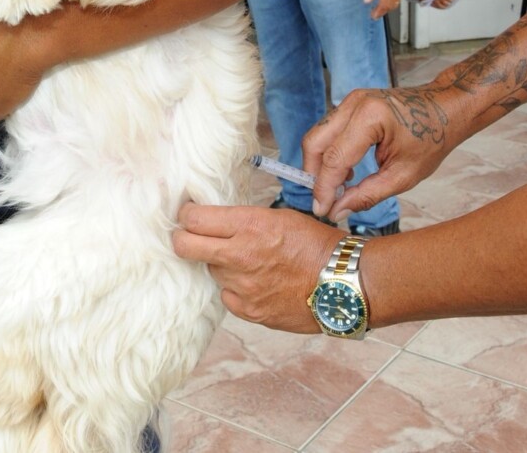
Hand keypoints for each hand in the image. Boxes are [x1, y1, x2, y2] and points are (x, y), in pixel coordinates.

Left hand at [172, 203, 344, 332]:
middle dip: (182, 239)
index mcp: (250, 225)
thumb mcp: (280, 217)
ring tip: (246, 261)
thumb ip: (244, 221)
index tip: (188, 215)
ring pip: (210, 270)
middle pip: (185, 246)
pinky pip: (227, 295)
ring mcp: (243, 286)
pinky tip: (256, 282)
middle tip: (187, 236)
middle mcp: (240, 256)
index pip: (194, 219)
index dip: (187, 215)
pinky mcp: (249, 311)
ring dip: (219, 264)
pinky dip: (235, 288)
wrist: (344, 283)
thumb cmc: (317, 245)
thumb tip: (215, 221)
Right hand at [302, 85, 457, 221]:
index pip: (335, 158)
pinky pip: (327, 131)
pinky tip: (345, 172)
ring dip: (320, 165)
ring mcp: (350, 100)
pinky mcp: (349, 104)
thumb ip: (367, 195)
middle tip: (324, 201)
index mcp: (371, 118)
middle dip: (313, 175)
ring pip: (317, 135)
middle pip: (315, 142)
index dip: (324, 188)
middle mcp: (355, 103)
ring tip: (338, 188)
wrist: (445, 109)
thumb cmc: (432, 140)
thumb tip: (337, 211)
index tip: (321, 210)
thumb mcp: (404, 176)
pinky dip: (329, 153)